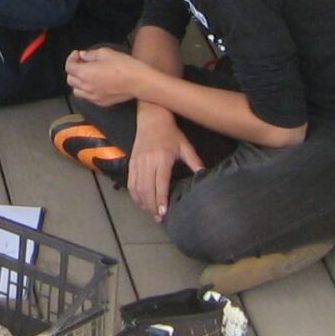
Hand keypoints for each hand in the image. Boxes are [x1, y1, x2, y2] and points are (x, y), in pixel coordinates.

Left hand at [65, 45, 147, 109]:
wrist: (139, 81)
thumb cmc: (124, 66)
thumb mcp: (105, 53)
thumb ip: (90, 54)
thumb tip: (83, 55)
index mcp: (85, 73)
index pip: (69, 67)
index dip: (71, 58)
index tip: (78, 54)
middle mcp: (87, 87)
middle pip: (70, 79)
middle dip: (74, 69)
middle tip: (82, 62)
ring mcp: (94, 97)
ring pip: (76, 91)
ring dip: (78, 82)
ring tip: (86, 74)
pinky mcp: (102, 102)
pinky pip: (87, 98)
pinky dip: (86, 91)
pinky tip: (94, 84)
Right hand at [127, 107, 203, 221]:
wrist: (151, 117)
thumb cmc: (170, 132)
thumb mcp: (184, 145)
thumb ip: (194, 161)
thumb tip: (204, 174)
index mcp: (162, 158)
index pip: (160, 183)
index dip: (161, 199)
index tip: (163, 213)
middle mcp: (148, 162)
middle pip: (147, 189)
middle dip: (152, 206)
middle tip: (158, 218)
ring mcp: (138, 162)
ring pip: (137, 187)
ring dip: (143, 202)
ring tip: (150, 212)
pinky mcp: (131, 161)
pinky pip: (130, 182)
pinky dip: (134, 194)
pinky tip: (140, 201)